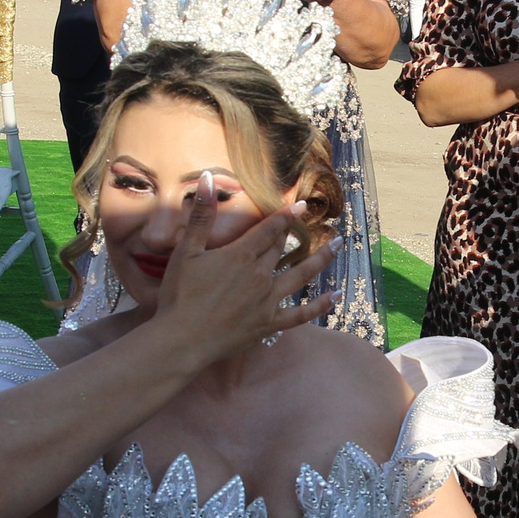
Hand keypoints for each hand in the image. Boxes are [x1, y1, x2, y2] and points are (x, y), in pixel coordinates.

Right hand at [149, 176, 334, 362]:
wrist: (182, 339)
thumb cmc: (179, 295)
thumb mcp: (186, 251)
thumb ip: (201, 216)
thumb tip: (207, 178)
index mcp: (241, 255)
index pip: (269, 229)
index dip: (286, 216)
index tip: (302, 205)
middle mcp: (259, 275)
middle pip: (282, 249)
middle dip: (297, 234)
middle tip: (316, 223)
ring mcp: (267, 300)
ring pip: (300, 275)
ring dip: (321, 259)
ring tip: (338, 246)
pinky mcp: (268, 324)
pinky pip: (300, 314)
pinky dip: (319, 306)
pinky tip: (336, 296)